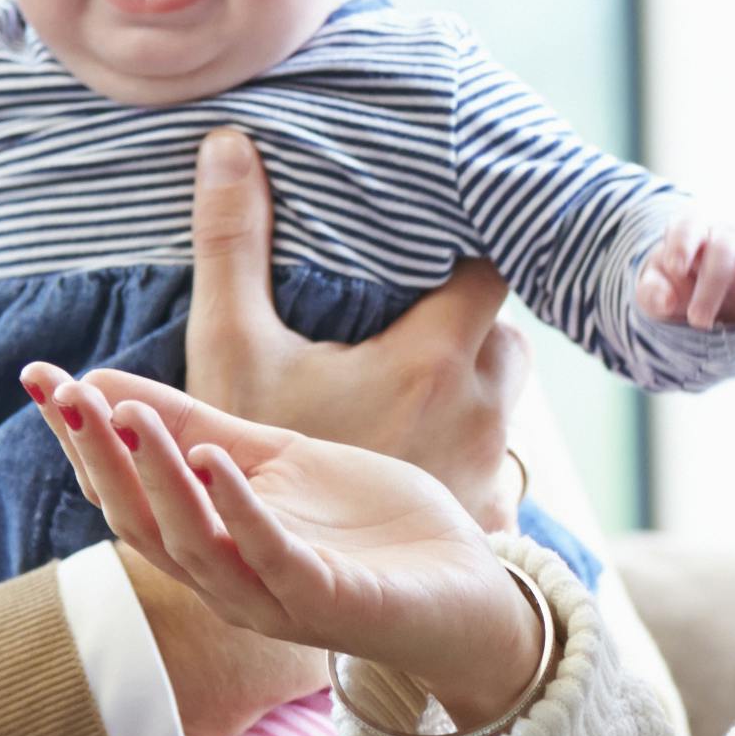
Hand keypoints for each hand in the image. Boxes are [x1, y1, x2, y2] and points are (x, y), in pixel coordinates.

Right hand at [26, 362, 543, 722]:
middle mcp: (228, 578)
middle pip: (141, 523)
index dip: (79, 439)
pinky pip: (272, 558)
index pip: (125, 493)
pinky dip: (239, 510)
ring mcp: (275, 596)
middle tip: (67, 394)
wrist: (469, 591)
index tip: (39, 377)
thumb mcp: (279, 460)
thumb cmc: (372, 529)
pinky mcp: (331, 601)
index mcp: (211, 542)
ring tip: (131, 416)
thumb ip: (202, 425)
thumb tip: (109, 383)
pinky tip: (215, 459)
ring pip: (194, 544)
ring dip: (158, 478)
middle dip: (100, 458)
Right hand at [180, 129, 525, 526]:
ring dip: (474, 386)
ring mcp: (491, 473)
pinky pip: (502, 468)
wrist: (284, 593)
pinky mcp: (489, 522)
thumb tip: (228, 143)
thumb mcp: (232, 351)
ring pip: (506, 405)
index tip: (437, 236)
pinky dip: (472, 452)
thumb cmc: (256, 471)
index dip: (466, 253)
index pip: (485, 276)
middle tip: (420, 310)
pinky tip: (429, 448)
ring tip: (419, 378)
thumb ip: (232, 245)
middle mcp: (479, 417)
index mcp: (430, 363)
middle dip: (471, 323)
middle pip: (506, 341)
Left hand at [634, 214, 734, 333]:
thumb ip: (652, 294)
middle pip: (726, 247)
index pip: (689, 224)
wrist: (712, 305)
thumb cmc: (681, 291)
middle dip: (712, 283)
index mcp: (695, 235)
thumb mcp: (657, 295)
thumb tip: (664, 298)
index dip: (683, 242)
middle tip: (698, 320)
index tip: (676, 268)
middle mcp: (732, 239)